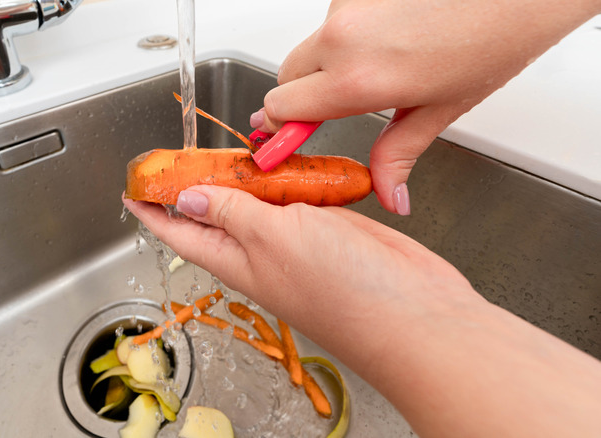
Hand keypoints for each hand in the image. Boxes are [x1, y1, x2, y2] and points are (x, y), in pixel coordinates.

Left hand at [123, 187, 600, 436]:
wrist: (415, 315)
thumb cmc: (342, 286)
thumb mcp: (273, 237)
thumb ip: (232, 211)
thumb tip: (188, 198)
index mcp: (237, 259)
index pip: (181, 232)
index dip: (154, 211)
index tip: (132, 190)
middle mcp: (262, 252)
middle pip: (218, 214)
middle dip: (196, 186)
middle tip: (179, 155)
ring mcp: (299, 242)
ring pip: (261, 204)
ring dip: (245, 178)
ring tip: (227, 151)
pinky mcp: (332, 232)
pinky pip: (301, 200)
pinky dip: (293, 178)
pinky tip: (290, 161)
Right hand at [250, 0, 599, 213]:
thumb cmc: (489, 39)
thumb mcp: (439, 109)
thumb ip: (397, 155)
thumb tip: (388, 193)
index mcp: (357, 80)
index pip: (282, 108)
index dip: (277, 129)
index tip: (274, 142)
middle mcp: (342, 38)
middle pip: (285, 77)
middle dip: (299, 98)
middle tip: (328, 110)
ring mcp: (346, 6)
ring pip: (311, 46)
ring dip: (327, 63)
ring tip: (377, 65)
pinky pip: (334, 20)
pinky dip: (349, 35)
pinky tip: (384, 38)